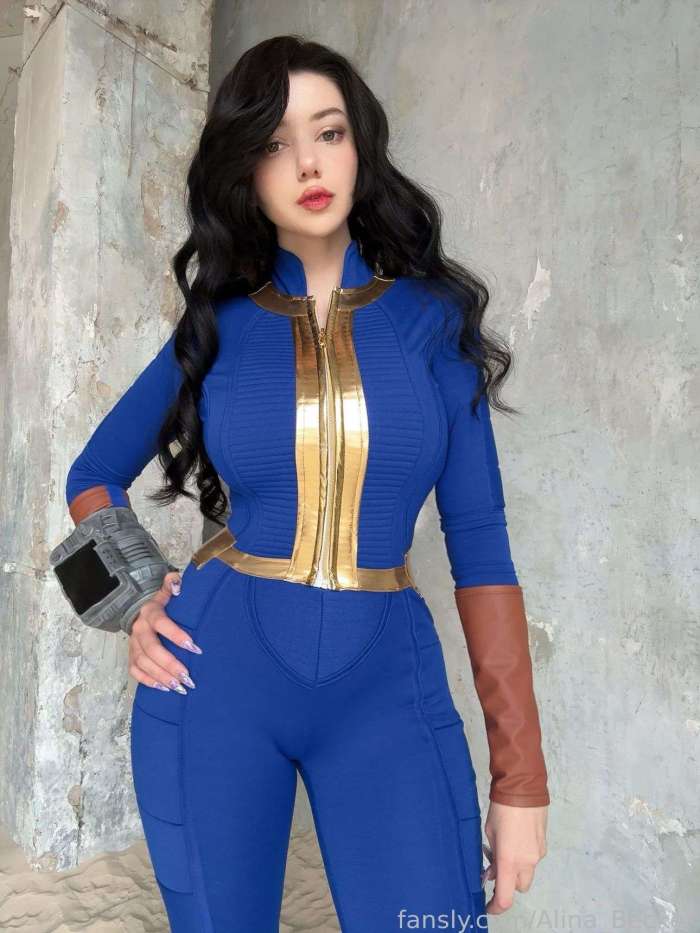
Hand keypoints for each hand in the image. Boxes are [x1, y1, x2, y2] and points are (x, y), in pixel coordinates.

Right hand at [128, 571, 202, 691]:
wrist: (139, 611)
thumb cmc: (162, 605)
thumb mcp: (167, 592)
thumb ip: (173, 584)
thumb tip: (177, 582)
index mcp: (150, 613)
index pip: (161, 624)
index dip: (176, 635)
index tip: (194, 648)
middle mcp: (139, 629)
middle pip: (151, 649)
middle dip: (169, 664)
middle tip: (187, 676)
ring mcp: (133, 645)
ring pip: (143, 663)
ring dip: (161, 676)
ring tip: (179, 687)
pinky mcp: (131, 656)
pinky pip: (135, 671)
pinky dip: (149, 681)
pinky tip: (165, 688)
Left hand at [481, 801, 547, 913]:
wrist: (524, 787)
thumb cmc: (501, 809)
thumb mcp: (490, 833)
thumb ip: (493, 855)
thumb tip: (495, 869)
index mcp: (510, 861)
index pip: (506, 898)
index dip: (496, 907)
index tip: (488, 906)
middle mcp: (527, 862)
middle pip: (520, 887)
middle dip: (509, 883)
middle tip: (497, 869)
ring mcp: (538, 854)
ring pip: (528, 872)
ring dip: (518, 869)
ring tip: (506, 848)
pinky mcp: (544, 844)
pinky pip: (533, 858)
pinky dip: (525, 856)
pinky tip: (517, 838)